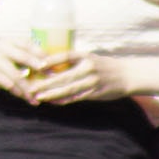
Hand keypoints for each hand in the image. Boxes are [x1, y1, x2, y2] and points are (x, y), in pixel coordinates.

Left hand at [0, 39, 124, 105]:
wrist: (127, 75)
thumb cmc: (104, 66)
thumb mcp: (90, 57)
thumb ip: (73, 61)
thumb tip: (50, 65)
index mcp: (86, 56)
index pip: (65, 56)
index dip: (51, 60)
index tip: (38, 65)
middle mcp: (88, 68)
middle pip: (63, 76)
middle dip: (45, 83)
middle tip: (31, 87)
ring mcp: (92, 82)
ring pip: (68, 89)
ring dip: (51, 94)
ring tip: (38, 97)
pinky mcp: (95, 93)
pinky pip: (76, 98)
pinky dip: (64, 100)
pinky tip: (53, 102)